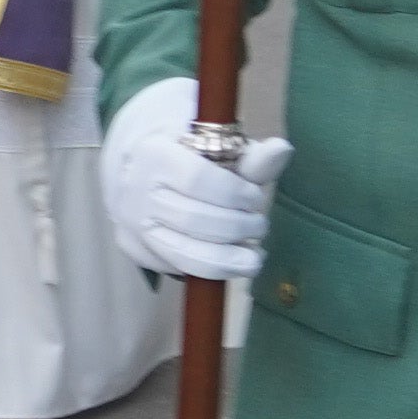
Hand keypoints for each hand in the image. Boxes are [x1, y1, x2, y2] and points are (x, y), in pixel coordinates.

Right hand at [101, 76, 285, 283]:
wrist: (140, 170)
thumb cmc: (188, 157)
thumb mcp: (217, 150)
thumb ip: (250, 157)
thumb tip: (283, 149)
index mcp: (155, 154)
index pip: (198, 179)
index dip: (234, 194)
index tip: (255, 198)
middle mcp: (137, 191)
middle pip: (194, 220)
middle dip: (236, 227)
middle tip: (259, 226)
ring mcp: (134, 224)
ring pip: (185, 252)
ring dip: (228, 257)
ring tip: (254, 255)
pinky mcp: (138, 249)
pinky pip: (179, 267)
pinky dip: (213, 269)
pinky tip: (235, 264)